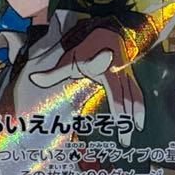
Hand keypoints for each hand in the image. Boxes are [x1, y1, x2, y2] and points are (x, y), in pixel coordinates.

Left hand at [29, 27, 144, 145]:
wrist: (106, 33)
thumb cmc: (85, 49)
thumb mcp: (68, 60)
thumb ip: (53, 73)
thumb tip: (34, 78)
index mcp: (104, 70)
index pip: (112, 90)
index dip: (117, 104)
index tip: (119, 118)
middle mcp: (118, 73)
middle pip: (125, 99)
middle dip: (126, 119)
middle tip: (124, 140)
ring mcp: (126, 75)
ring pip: (134, 96)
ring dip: (136, 115)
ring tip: (135, 132)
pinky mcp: (130, 77)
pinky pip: (137, 93)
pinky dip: (140, 108)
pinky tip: (139, 123)